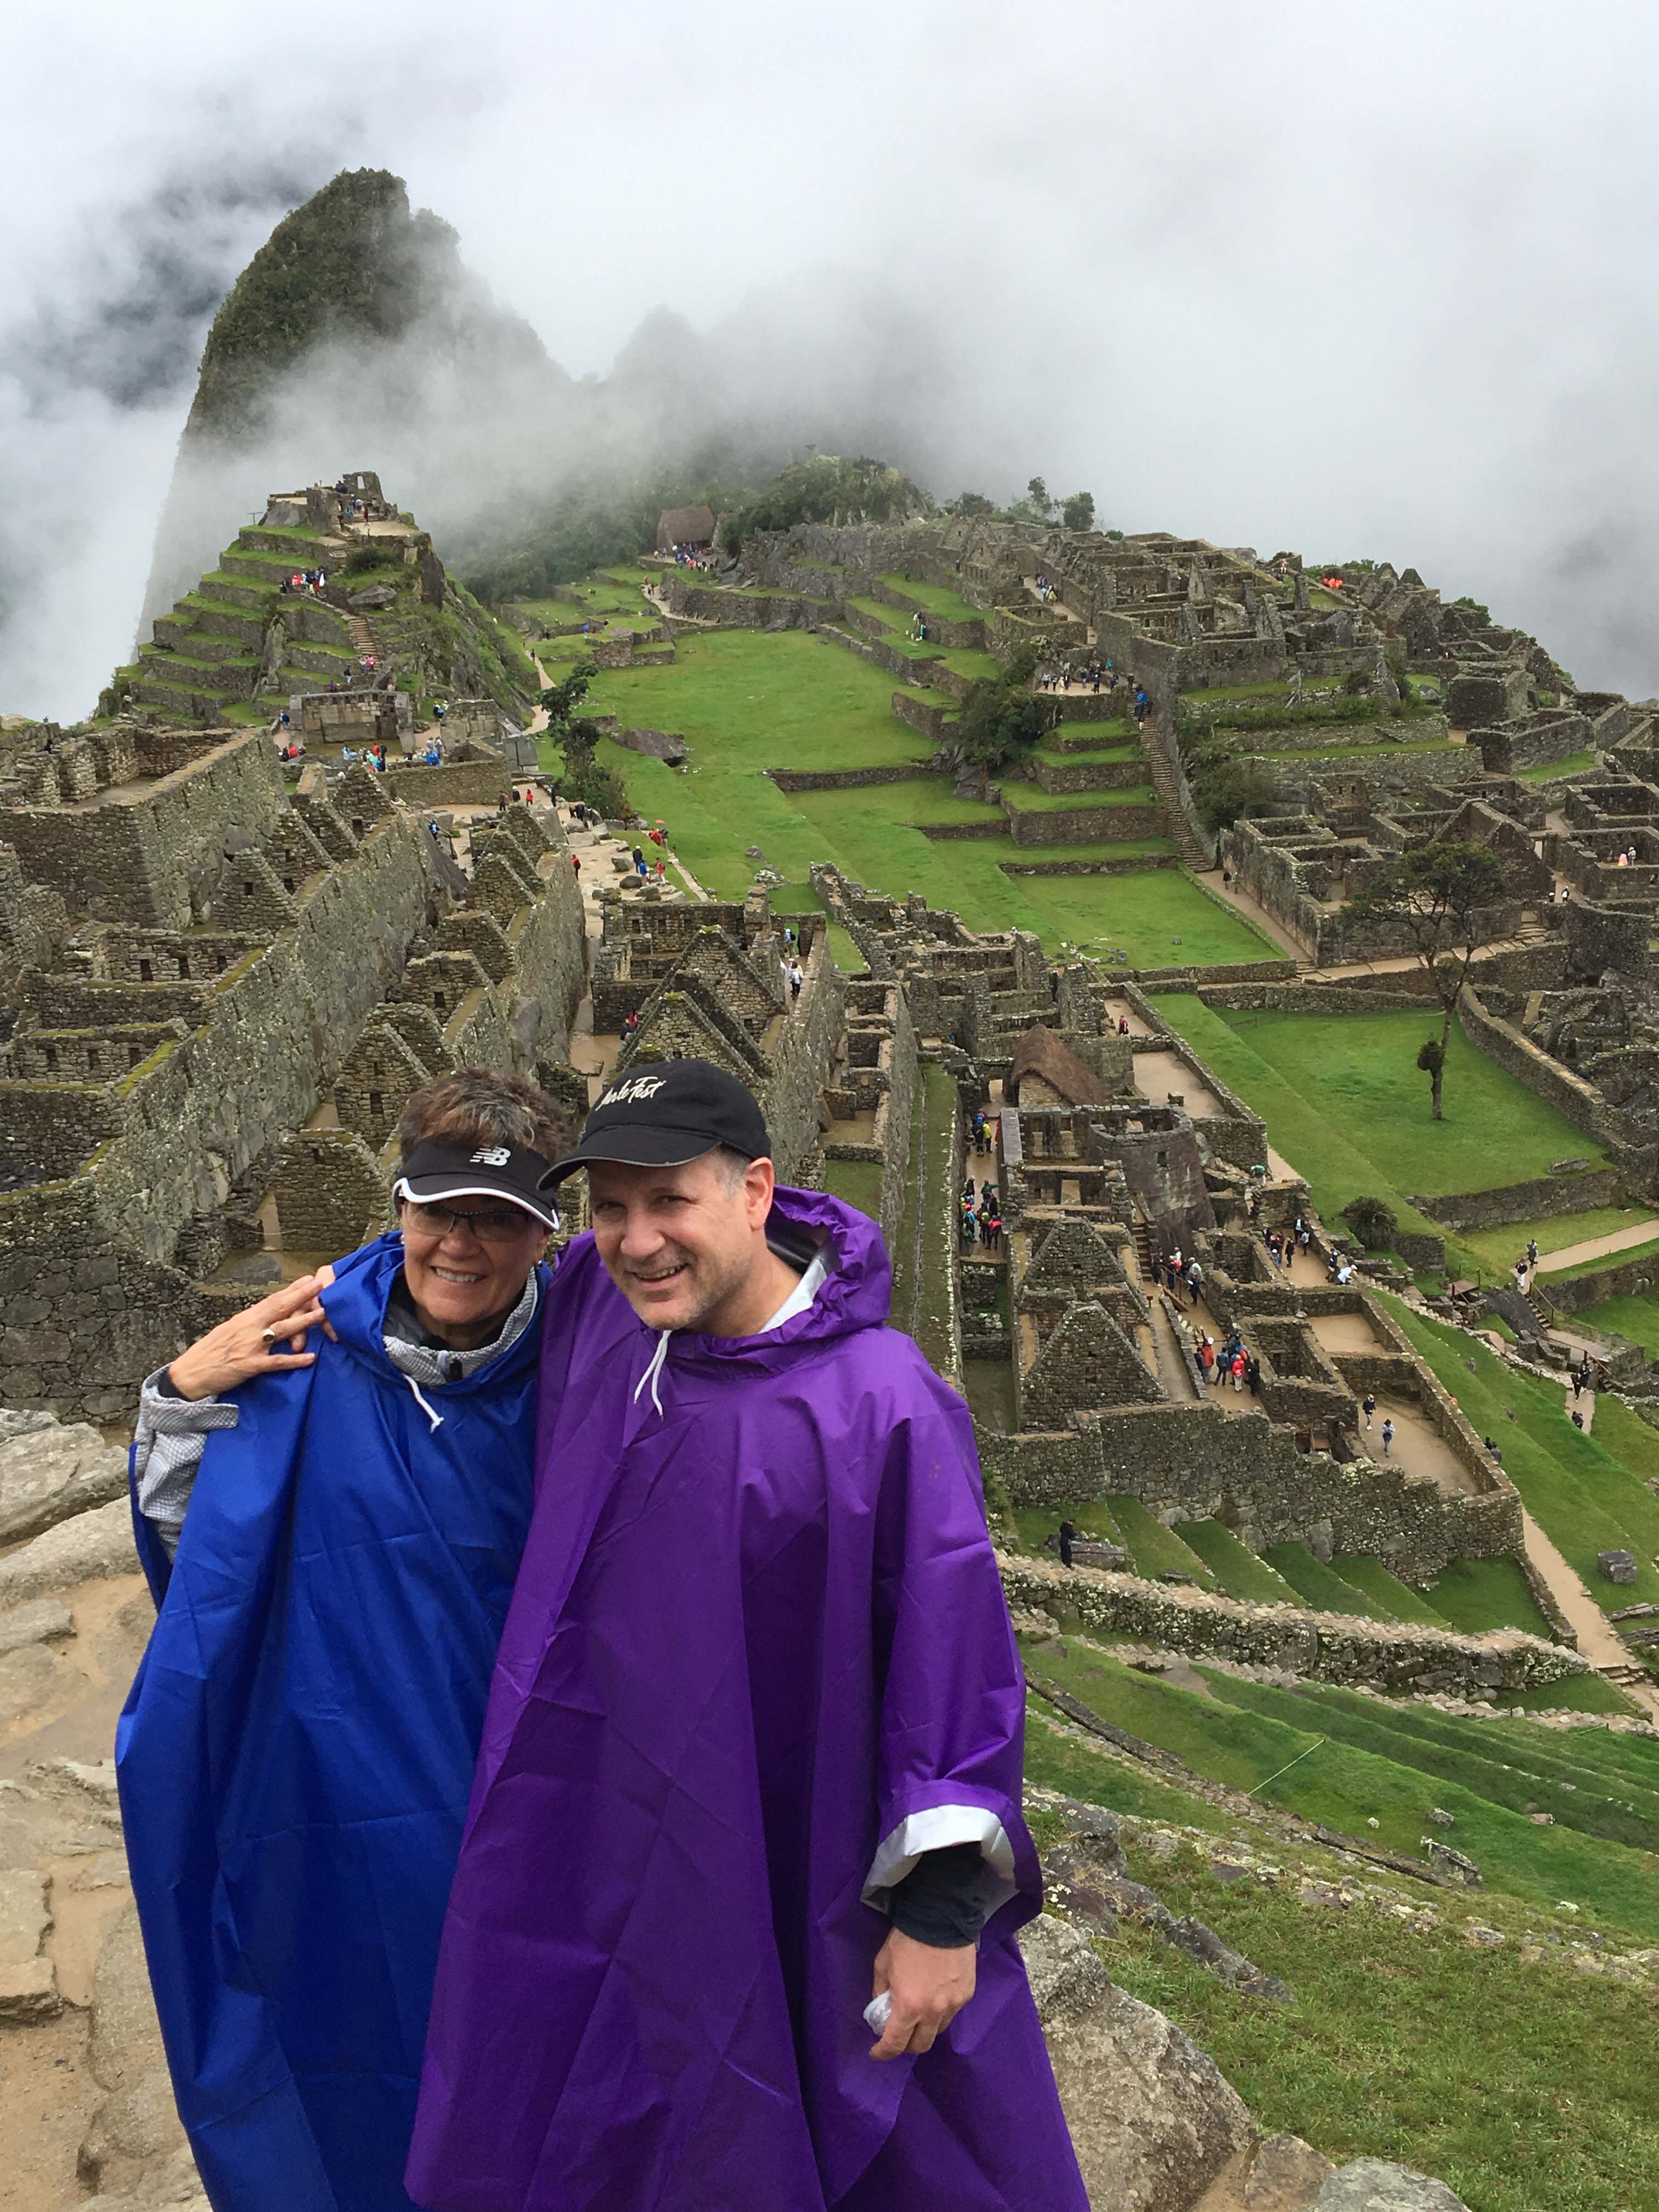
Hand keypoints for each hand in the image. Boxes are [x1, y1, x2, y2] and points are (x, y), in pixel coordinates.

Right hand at [168, 1273, 330, 1399]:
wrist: (189, 1374)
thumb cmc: (210, 1353)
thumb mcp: (229, 1331)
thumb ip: (250, 1323)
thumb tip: (268, 1314)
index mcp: (244, 1319)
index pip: (272, 1300)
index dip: (291, 1290)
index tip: (308, 1279)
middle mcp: (249, 1328)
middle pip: (279, 1308)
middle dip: (301, 1296)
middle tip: (321, 1285)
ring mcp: (250, 1346)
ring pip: (282, 1330)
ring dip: (304, 1322)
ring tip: (323, 1314)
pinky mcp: (250, 1366)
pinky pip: (276, 1362)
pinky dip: (294, 1360)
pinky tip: (311, 1358)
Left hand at [869, 1927, 976, 2060]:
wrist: (940, 1916)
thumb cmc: (906, 1939)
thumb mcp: (882, 1965)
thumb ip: (881, 1993)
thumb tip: (882, 2011)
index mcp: (909, 2006)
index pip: (895, 2044)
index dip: (883, 2052)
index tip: (876, 2052)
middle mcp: (933, 2011)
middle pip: (920, 2045)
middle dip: (906, 2045)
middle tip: (898, 2034)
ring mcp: (954, 2004)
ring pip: (938, 2030)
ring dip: (925, 2029)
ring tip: (918, 2014)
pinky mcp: (967, 1993)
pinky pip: (952, 2013)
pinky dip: (940, 2012)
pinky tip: (935, 1997)